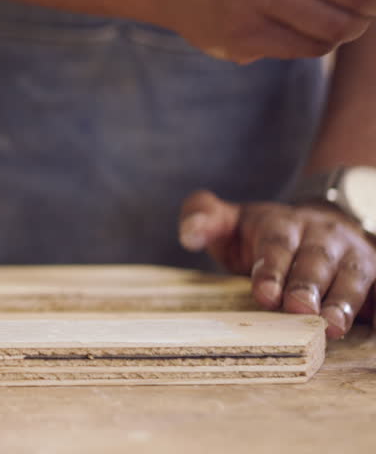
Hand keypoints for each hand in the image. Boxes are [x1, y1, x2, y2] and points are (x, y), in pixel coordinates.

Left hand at [178, 190, 375, 338]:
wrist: (320, 226)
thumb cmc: (264, 235)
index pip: (276, 245)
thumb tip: (188, 234)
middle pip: (315, 260)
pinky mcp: (375, 273)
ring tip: (334, 326)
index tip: (263, 295)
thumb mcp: (232, 223)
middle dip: (307, 285)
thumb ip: (204, 219)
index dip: (270, 269)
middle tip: (298, 310)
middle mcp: (323, 236)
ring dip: (345, 300)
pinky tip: (374, 323)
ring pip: (352, 275)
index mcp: (283, 224)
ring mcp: (353, 254)